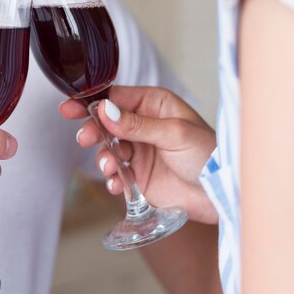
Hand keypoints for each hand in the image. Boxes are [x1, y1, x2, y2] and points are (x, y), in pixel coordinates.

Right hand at [60, 86, 217, 222]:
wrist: (221, 195)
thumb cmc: (208, 155)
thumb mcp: (174, 134)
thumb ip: (137, 124)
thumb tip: (106, 111)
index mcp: (154, 106)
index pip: (116, 98)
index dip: (92, 102)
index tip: (71, 108)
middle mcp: (144, 126)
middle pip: (105, 124)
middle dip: (93, 131)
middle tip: (84, 139)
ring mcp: (139, 151)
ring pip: (107, 149)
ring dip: (104, 157)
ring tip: (111, 167)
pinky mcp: (138, 176)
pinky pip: (116, 174)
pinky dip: (112, 179)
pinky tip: (117, 184)